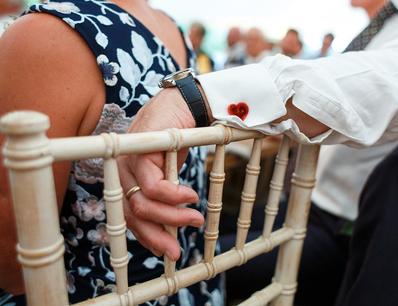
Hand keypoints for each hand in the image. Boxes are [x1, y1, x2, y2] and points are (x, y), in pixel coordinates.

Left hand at [118, 88, 204, 259]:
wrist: (186, 103)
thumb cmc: (178, 137)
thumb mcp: (170, 172)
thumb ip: (164, 194)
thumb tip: (171, 226)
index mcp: (128, 178)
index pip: (129, 216)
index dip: (148, 237)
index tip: (168, 251)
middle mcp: (123, 172)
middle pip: (133, 215)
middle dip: (158, 236)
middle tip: (178, 250)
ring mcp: (129, 161)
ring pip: (143, 203)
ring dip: (172, 217)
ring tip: (196, 218)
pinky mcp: (140, 151)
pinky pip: (154, 186)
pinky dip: (174, 197)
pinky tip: (191, 197)